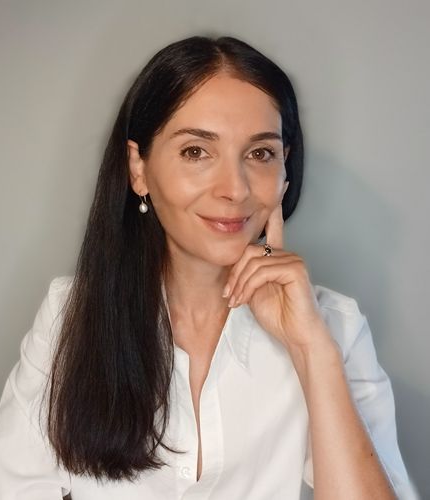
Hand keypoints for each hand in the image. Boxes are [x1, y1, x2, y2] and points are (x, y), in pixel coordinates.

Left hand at [223, 198, 330, 351]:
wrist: (295, 336)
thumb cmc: (277, 314)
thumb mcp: (253, 290)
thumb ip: (247, 272)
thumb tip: (235, 264)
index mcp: (278, 256)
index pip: (273, 226)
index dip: (272, 207)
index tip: (280, 181)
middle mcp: (287, 254)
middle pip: (249, 249)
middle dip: (234, 273)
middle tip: (228, 295)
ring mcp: (294, 260)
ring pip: (253, 260)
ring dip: (239, 283)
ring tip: (235, 301)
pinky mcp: (296, 270)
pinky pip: (262, 271)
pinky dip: (248, 287)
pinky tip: (244, 300)